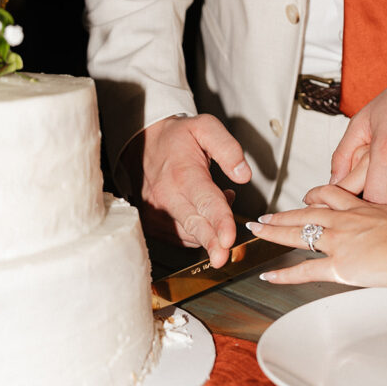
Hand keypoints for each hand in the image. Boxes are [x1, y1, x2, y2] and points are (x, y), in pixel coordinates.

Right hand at [122, 114, 250, 266]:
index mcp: (182, 173)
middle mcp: (166, 196)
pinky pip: (180, 237)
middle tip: (223, 258)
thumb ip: (228, 148)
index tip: (229, 239)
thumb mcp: (205, 127)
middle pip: (194, 225)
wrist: (143, 143)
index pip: (206, 202)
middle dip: (211, 243)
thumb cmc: (176, 138)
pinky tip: (203, 214)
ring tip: (218, 206)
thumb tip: (243, 174)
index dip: (220, 222)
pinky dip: (197, 232)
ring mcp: (156, 212)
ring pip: (188, 234)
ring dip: (210, 231)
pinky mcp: (153, 223)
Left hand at [246, 159, 386, 285]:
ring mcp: (338, 243)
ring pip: (298, 235)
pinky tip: (268, 277)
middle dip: (283, 214)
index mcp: (362, 209)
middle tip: (264, 215)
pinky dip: (284, 275)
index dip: (316, 196)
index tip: (307, 197)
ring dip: (274, 233)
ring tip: (257, 231)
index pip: (332, 197)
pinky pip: (305, 271)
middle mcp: (344, 222)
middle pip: (306, 214)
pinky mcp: (339, 266)